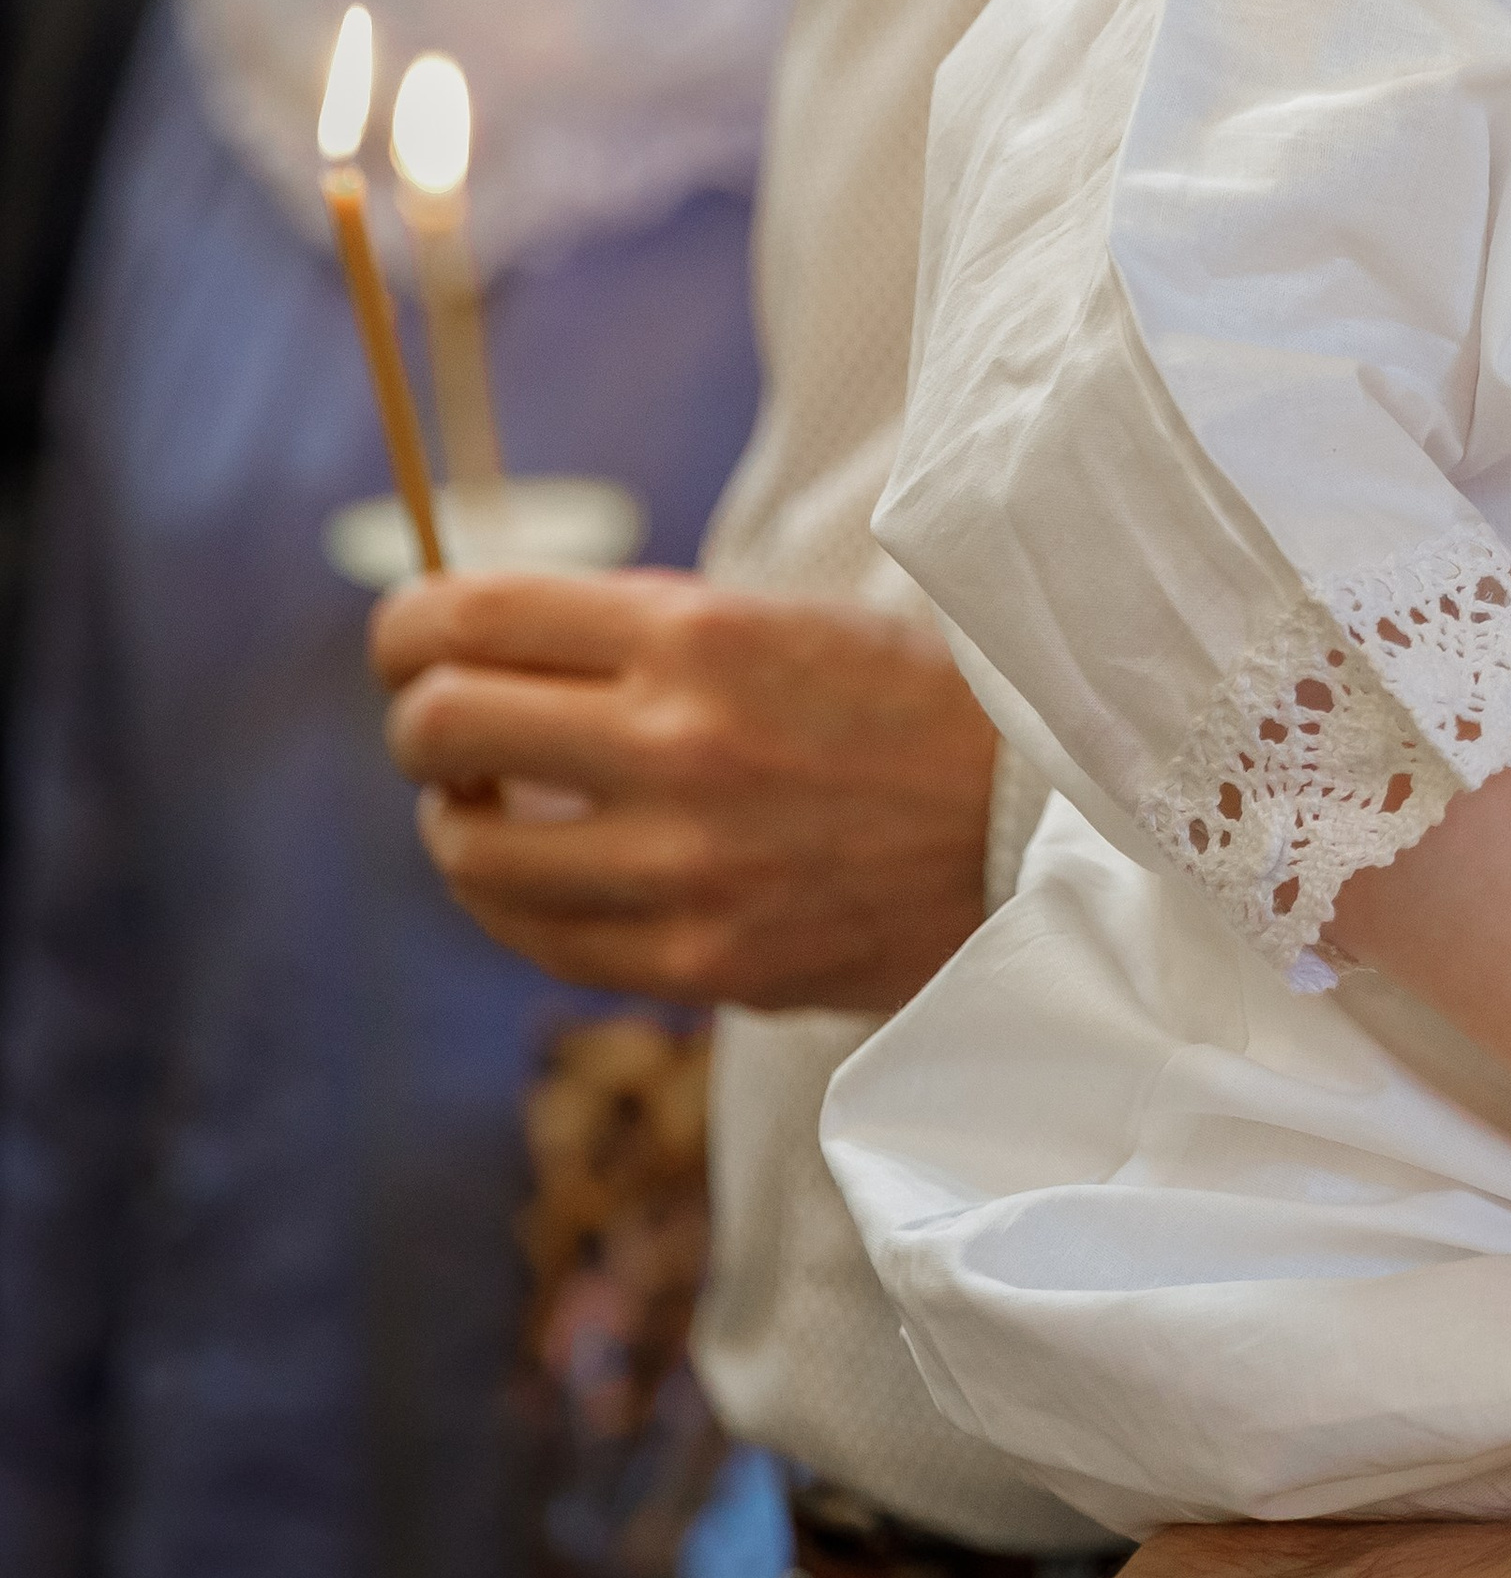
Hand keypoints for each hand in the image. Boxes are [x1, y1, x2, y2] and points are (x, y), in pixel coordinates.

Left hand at [369, 569, 996, 1009]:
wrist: (1034, 822)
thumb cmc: (902, 699)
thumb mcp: (776, 617)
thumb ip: (635, 629)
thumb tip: (477, 635)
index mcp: (698, 634)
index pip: (474, 617)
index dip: (409, 623)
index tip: (409, 635)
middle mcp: (677, 746)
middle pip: (443, 727)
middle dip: (420, 720)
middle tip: (444, 722)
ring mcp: (683, 868)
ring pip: (470, 853)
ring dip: (457, 822)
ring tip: (491, 808)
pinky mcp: (702, 960)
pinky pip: (538, 938)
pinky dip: (508, 902)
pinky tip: (535, 872)